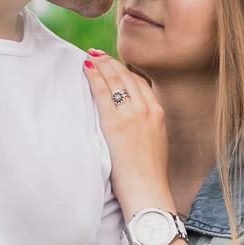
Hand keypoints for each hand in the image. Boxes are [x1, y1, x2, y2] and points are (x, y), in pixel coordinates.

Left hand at [81, 51, 172, 215]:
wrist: (148, 190)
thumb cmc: (148, 174)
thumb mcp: (155, 143)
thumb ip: (146, 126)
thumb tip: (133, 123)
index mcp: (158, 112)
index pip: (138, 82)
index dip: (123, 70)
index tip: (111, 64)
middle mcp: (147, 109)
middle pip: (126, 76)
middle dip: (110, 62)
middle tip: (96, 54)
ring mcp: (132, 114)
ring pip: (114, 79)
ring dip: (101, 64)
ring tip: (89, 56)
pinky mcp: (115, 122)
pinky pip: (102, 90)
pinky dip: (93, 75)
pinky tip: (85, 66)